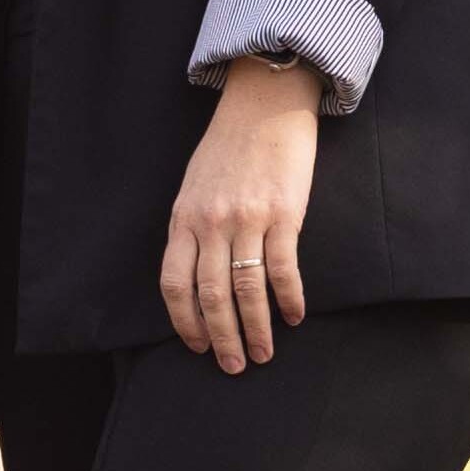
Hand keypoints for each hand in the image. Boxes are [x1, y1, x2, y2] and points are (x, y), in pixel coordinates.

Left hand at [159, 59, 321, 370]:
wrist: (262, 105)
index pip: (175, 283)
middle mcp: (211, 224)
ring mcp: (247, 220)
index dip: (184, 320)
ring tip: (265, 353)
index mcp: (184, 219)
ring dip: (256, 329)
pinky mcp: (283, 214)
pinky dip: (289, 298)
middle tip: (233, 365)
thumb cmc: (227, 148)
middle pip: (211, 295)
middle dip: (221, 338)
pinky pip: (283, 269)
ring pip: (247, 290)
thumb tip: (196, 275)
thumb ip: (191, 229)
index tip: (196, 345)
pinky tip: (294, 316)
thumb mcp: (194, 187)